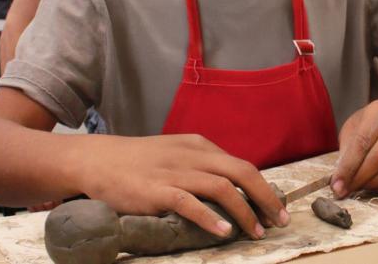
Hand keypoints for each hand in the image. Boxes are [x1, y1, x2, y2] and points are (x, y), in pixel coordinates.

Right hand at [77, 134, 288, 239]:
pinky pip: (189, 202)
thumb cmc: (139, 161)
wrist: (98, 160)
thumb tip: (231, 186)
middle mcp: (192, 155)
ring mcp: (175, 172)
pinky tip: (223, 230)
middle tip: (280, 220)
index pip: (242, 165)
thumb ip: (201, 166)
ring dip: (244, 211)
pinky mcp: (156, 190)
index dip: (264, 187)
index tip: (277, 208)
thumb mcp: (176, 154)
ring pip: (222, 187)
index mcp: (200, 146)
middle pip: (241, 171)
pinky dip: (209, 217)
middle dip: (266, 197)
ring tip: (256, 231)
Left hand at [331, 100, 377, 197]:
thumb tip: (339, 182)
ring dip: (373, 183)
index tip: (337, 184)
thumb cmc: (369, 126)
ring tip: (360, 187)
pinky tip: (375, 185)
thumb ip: (347, 152)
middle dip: (360, 177)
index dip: (348, 166)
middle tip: (347, 190)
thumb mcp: (353, 130)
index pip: (363, 141)